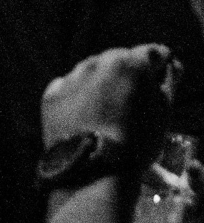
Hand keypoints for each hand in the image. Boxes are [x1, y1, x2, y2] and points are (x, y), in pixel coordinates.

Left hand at [40, 44, 174, 149]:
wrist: (94, 170)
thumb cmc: (138, 142)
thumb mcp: (164, 110)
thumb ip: (169, 80)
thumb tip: (170, 63)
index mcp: (132, 63)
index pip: (153, 52)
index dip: (159, 65)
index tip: (159, 75)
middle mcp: (98, 62)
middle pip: (119, 58)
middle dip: (128, 71)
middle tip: (132, 95)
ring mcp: (72, 77)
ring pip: (92, 70)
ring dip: (102, 81)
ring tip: (107, 108)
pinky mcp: (52, 94)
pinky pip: (69, 87)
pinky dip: (78, 95)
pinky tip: (86, 114)